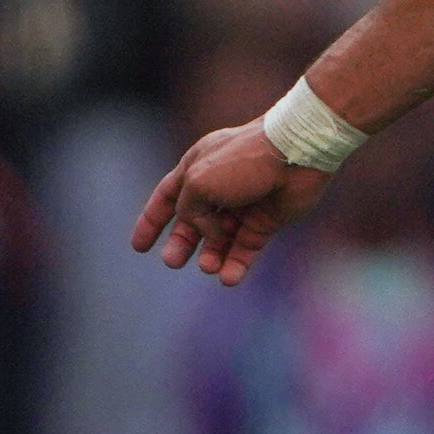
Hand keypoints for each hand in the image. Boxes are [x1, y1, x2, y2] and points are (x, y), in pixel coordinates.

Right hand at [131, 121, 333, 284]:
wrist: (294, 155)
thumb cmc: (242, 161)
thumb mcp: (198, 182)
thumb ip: (189, 211)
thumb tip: (206, 234)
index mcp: (196, 167)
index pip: (166, 197)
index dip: (151, 222)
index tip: (138, 248)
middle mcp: (218, 186)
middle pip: (192, 222)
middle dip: (181, 244)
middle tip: (172, 262)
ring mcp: (243, 205)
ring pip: (219, 239)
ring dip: (210, 256)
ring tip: (208, 266)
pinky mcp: (266, 221)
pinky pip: (245, 248)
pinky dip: (236, 264)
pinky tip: (228, 278)